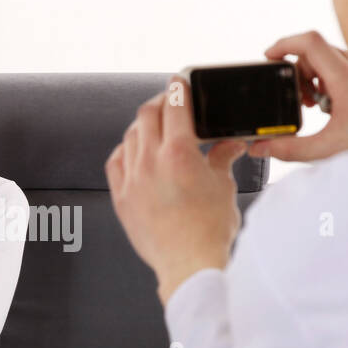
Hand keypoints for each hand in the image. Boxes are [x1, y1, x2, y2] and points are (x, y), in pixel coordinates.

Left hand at [106, 76, 249, 305]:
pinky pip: (116, 162)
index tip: (180, 81)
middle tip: (171, 103)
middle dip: (161, 103)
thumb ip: (222, 157)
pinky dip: (126, 150)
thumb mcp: (224, 186)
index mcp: (179, 153)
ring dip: (144, 126)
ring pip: (130, 136)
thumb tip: (231, 143)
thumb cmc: (211, 230)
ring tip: (156, 129)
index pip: (175, 105)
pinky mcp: (121, 198)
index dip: (178, 87)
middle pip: (148, 114)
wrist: (189, 266)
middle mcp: (150, 162)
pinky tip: (135, 152)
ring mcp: (132, 180)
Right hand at [249, 31, 347, 162]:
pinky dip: (325, 79)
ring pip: (326, 57)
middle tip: (298, 99)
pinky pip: (339, 65)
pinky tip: (329, 103)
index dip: (284, 44)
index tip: (270, 57)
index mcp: (346, 78)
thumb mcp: (327, 148)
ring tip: (314, 104)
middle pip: (313, 51)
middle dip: (296, 72)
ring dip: (311, 77)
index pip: (310, 42)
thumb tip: (260, 147)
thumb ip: (290, 149)